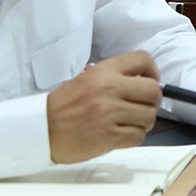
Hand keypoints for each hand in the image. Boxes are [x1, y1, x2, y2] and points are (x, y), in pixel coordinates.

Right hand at [46, 51, 160, 162]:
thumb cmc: (63, 106)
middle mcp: (109, 89)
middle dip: (152, 101)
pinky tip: (121, 134)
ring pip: (149, 116)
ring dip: (143, 121)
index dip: (153, 71)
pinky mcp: (110, 136)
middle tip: (143, 106)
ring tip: (128, 122)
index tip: (150, 80)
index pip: (143, 59)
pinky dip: (133, 136)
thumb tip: (146, 82)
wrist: (41, 129)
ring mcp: (110, 113)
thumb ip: (115, 77)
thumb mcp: (87, 79)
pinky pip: (138, 136)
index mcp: (104, 72)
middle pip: (153, 91)